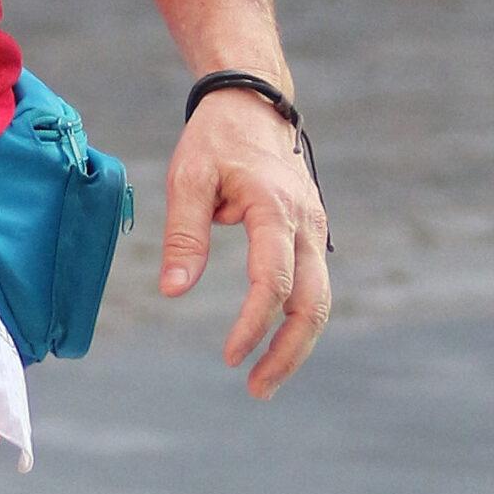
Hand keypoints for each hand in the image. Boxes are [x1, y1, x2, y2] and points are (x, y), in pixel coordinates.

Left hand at [158, 87, 330, 397]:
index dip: (252, 324)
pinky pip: (313, 286)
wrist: (254, 104)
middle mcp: (306, 223)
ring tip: (264, 380)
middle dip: (287, 353)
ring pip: (320, 300)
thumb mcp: (188, 176)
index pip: (272, 281)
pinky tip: (273, 344)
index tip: (228, 357)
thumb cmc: (216, 139)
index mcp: (274, 207)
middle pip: (312, 304)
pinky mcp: (313, 234)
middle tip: (257, 389)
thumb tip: (173, 292)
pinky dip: (299, 320)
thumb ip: (184, 233)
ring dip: (297, 345)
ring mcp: (316, 229)